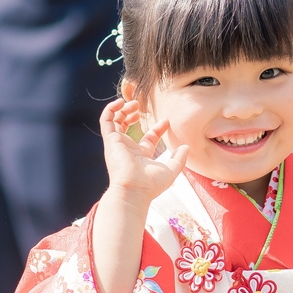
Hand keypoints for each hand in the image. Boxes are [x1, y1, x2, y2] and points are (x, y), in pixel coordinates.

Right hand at [99, 95, 189, 212]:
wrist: (134, 190)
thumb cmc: (150, 185)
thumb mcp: (171, 170)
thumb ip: (179, 158)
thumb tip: (186, 147)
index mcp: (141, 155)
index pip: (148, 137)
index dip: (157, 128)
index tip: (166, 121)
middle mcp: (128, 149)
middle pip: (127, 126)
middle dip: (133, 114)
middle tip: (141, 106)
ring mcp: (118, 144)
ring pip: (115, 121)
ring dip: (123, 109)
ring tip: (133, 103)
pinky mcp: (110, 140)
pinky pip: (106, 120)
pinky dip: (110, 109)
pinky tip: (120, 102)